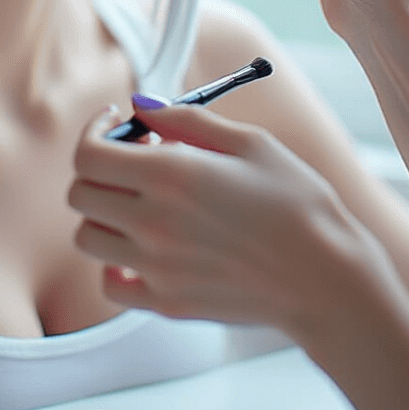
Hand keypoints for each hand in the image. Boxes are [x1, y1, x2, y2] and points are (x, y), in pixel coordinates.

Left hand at [70, 101, 384, 337]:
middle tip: (137, 161)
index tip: (115, 123)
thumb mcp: (251, 143)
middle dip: (100, 169)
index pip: (88, 154)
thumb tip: (139, 105)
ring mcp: (155, 268)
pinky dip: (115, 265)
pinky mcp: (165, 303)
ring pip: (88, 237)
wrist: (327, 279)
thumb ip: (186, 119)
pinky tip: (144, 248)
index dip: (94, 132)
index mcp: (172, 175)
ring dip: (106, 214)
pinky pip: (110, 283)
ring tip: (145, 203)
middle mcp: (153, 222)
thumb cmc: (298, 204)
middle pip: (80, 193)